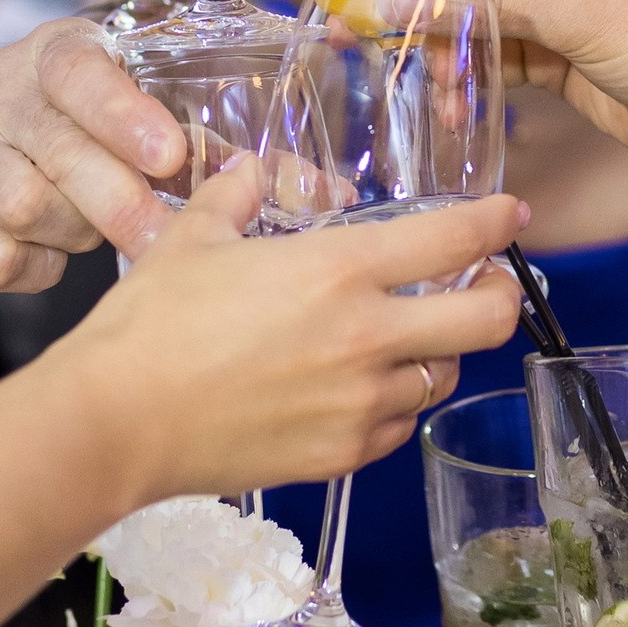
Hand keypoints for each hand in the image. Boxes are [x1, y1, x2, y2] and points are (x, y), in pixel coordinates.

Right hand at [0, 17, 189, 286]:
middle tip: (164, 237)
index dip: (125, 114)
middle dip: (121, 202)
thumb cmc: (68, 132)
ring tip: (90, 229)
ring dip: (75, 233)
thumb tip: (256, 177)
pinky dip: (37, 267)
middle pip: (58, 153)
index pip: (77, 72)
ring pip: (25, 207)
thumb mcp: (117, 111)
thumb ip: (175, 134)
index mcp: (49, 54)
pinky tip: (47, 250)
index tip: (170, 155)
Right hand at [65, 163, 525, 500]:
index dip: (495, 223)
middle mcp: (368, 338)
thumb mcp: (191, 240)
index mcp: (338, 270)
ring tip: (410, 340)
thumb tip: (251, 170)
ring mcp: (360, 404)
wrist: (116, 422)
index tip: (511, 216)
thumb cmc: (149, 323)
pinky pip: (398, 427)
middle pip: (486, 320)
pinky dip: (394, 406)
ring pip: (441, 377)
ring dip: (437, 354)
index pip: (453, 241)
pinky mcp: (342, 456)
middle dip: (501, 296)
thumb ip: (235, 198)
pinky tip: (363, 391)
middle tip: (484, 285)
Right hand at [433, 0, 627, 176]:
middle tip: (369, 17)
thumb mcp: (564, 7)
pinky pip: (501, 55)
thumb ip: (475, 0)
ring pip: (480, 10)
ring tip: (419, 76)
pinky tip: (449, 99)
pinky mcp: (564, 53)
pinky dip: (474, 75)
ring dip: (448, 42)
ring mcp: (562, 0)